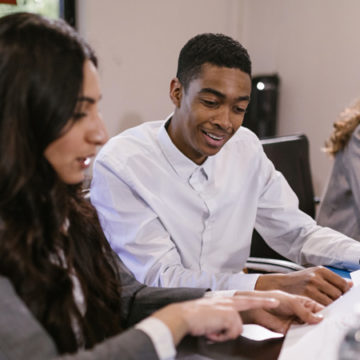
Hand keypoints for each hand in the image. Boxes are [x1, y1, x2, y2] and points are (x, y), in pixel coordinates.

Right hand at [151, 295, 278, 344]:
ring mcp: (228, 308)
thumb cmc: (193, 317)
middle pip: (250, 301)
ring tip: (212, 330)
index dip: (258, 300)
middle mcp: (227, 302)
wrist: (184, 315)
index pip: (244, 299)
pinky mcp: (228, 315)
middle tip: (276, 302)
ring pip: (237, 328)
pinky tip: (212, 331)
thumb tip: (225, 327)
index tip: (271, 300)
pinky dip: (222, 336)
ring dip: (225, 334)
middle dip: (264, 302)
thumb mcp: (210, 315)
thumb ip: (221, 318)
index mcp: (223, 301)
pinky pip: (232, 332)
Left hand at [236, 290, 323, 333]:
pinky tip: (307, 335)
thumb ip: (305, 311)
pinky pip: (301, 335)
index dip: (326, 314)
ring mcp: (297, 322)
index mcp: (305, 303)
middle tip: (325, 327)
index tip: (332, 319)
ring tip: (316, 331)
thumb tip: (319, 318)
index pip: (320, 309)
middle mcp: (303, 313)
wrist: (258, 307)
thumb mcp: (292, 302)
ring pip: (310, 329)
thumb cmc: (273, 298)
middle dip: (320, 324)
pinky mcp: (291, 330)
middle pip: (316, 321)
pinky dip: (304, 336)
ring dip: (313, 331)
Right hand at [254, 266, 351, 305]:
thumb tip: (351, 285)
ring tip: (320, 304)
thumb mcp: (314, 275)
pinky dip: (321, 310)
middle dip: (336, 300)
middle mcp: (316, 277)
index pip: (342, 284)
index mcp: (321, 270)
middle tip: (327, 300)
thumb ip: (332, 280)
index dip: (344, 292)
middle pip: (338, 294)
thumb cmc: (299, 281)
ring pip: (331, 302)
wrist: (279, 284)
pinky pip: (321, 307)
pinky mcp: (305, 296)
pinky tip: (315, 307)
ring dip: (329, 306)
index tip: (340, 295)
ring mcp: (310, 287)